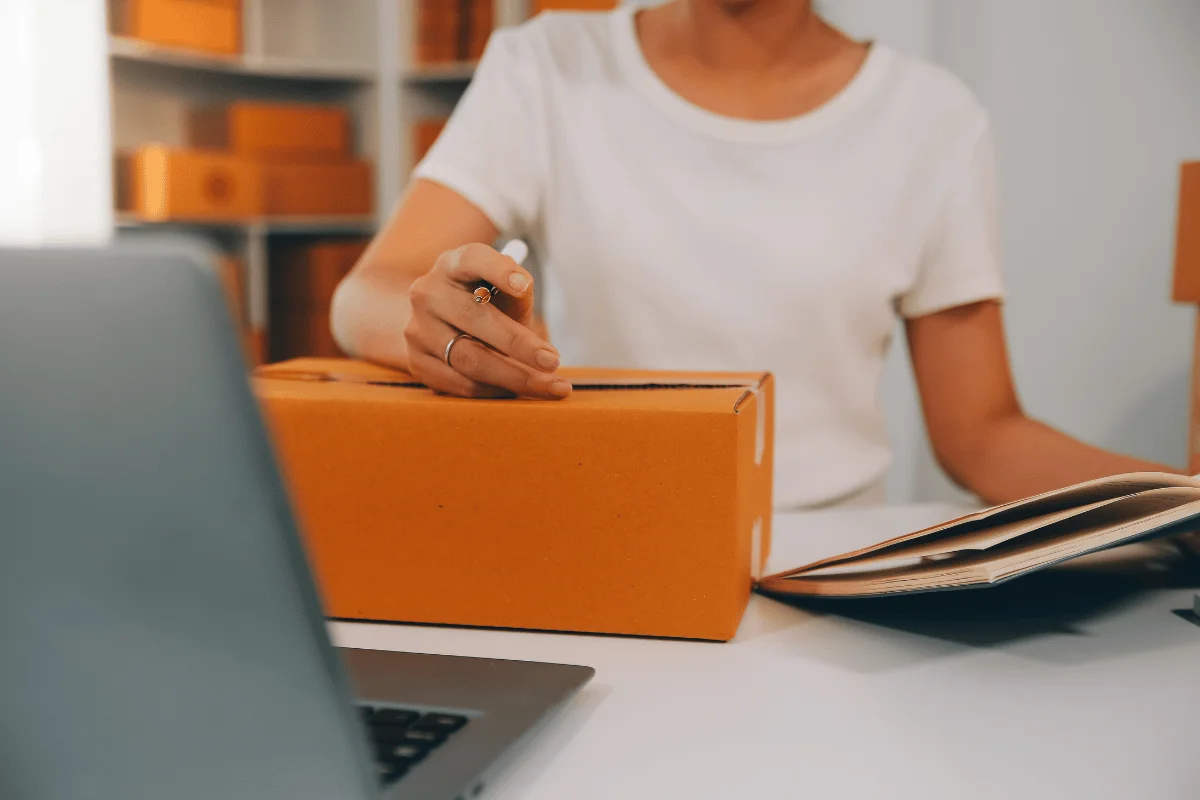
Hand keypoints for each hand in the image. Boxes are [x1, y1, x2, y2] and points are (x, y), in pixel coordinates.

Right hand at [404, 243, 570, 399]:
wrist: (442, 324)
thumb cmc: (485, 305)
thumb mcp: (502, 292)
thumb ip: (516, 292)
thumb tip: (522, 290)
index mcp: (453, 265)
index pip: (473, 259)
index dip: (498, 271)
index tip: (525, 286)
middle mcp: (428, 293)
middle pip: (474, 319)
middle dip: (519, 345)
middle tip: (553, 362)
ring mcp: (417, 329)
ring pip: (469, 359)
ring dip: (514, 378)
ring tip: (550, 386)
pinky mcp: (416, 362)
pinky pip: (460, 384)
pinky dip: (494, 391)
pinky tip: (517, 391)